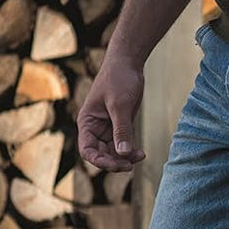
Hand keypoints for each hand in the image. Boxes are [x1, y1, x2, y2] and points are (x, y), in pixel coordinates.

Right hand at [77, 55, 146, 171]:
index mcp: (87, 122)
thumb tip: (123, 154)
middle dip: (115, 161)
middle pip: (101, 154)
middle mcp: (95, 128)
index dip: (100, 161)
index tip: (118, 164)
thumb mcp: (120, 106)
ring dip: (125, 158)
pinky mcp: (121, 125)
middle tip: (131, 165)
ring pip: (113, 152)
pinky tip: (141, 153)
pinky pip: (123, 144)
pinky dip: (131, 151)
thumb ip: (122, 130)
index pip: (87, 150)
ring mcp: (108, 127)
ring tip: (140, 156)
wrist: (127, 63)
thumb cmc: (119, 80)